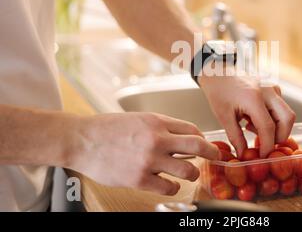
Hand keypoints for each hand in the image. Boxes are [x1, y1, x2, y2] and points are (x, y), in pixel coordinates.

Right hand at [67, 112, 219, 194]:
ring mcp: (149, 160)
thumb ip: (161, 126)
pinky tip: (169, 184)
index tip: (204, 144)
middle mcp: (157, 139)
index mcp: (157, 122)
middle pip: (198, 147)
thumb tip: (183, 136)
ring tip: (188, 174)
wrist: (82, 140)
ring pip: (187, 170)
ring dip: (192, 173)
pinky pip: (169, 187)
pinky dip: (174, 187)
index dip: (202, 138)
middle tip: (215, 157)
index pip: (192, 129)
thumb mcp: (139, 118)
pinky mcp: (139, 179)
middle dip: (212, 153)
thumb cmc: (108, 128)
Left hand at [199, 73, 295, 157]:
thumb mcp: (223, 117)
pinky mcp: (274, 89)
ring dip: (276, 128)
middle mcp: (268, 91)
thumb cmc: (219, 92)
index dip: (267, 145)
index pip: (269, 127)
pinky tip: (254, 119)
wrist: (219, 73)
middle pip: (287, 119)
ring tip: (252, 128)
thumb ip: (236, 137)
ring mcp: (273, 88)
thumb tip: (244, 155)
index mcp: (254, 98)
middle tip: (264, 145)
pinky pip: (281, 108)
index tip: (262, 156)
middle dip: (279, 137)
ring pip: (287, 114)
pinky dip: (273, 119)